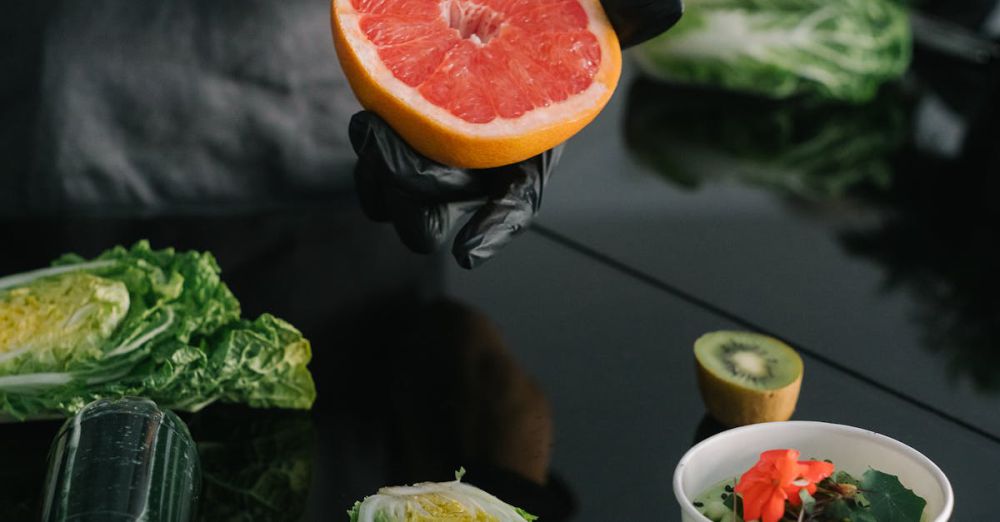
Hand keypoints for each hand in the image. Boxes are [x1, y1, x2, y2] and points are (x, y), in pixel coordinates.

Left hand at [349, 1, 682, 268]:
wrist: (499, 3)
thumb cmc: (553, 7)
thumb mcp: (592, 2)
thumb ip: (630, 6)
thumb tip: (669, 9)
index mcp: (532, 141)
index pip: (519, 198)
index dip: (497, 228)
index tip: (469, 252)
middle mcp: (486, 156)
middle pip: (448, 206)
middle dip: (414, 196)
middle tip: (383, 143)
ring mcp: (441, 148)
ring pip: (407, 199)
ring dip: (382, 182)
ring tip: (369, 128)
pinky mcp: (406, 132)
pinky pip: (383, 170)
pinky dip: (372, 159)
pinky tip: (367, 119)